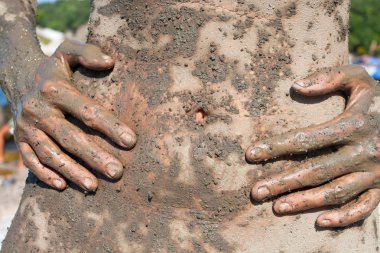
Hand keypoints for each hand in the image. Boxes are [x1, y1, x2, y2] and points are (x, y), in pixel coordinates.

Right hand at [15, 40, 135, 191]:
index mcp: (55, 89)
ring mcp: (27, 127)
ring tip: (94, 186)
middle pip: (69, 137)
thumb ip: (88, 54)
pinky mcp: (20, 139)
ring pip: (50, 153)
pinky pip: (31, 161)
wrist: (17, 76)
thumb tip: (111, 61)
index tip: (131, 141)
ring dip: (72, 171)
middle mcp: (39, 110)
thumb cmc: (53, 69)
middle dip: (94, 157)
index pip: (87, 110)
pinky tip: (63, 186)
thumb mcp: (67, 52)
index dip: (109, 126)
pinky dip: (45, 174)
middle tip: (117, 172)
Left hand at [246, 65, 379, 227]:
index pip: (307, 138)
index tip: (251, 154)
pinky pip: (365, 207)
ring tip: (276, 208)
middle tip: (256, 192)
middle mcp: (363, 151)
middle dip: (284, 182)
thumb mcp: (360, 80)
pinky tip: (320, 221)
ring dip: (305, 202)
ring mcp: (374, 172)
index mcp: (354, 124)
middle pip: (316, 170)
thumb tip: (296, 87)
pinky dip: (345, 217)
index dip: (277, 147)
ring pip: (336, 192)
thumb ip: (331, 77)